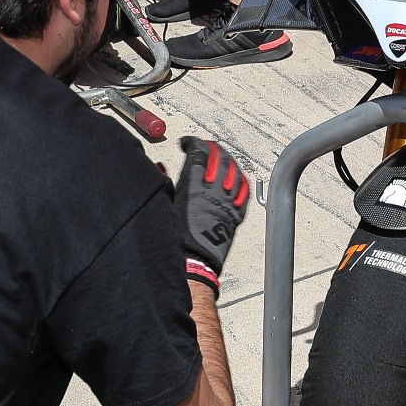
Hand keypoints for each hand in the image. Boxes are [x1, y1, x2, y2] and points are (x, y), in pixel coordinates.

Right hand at [176, 136, 250, 275]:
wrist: (194, 262)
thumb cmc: (176, 239)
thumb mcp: (165, 205)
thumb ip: (164, 183)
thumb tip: (160, 166)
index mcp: (193, 186)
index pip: (199, 152)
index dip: (193, 143)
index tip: (187, 143)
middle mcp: (213, 190)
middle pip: (219, 157)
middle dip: (211, 148)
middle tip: (204, 147)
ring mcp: (228, 201)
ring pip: (234, 170)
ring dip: (227, 160)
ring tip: (219, 157)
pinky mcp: (236, 213)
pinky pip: (245, 189)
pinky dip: (240, 178)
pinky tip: (236, 175)